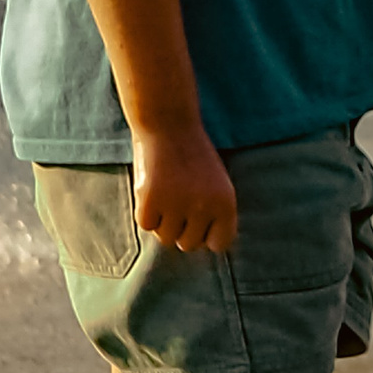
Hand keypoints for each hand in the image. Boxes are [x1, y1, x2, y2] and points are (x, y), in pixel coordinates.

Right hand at [132, 122, 236, 252]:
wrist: (169, 126)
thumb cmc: (194, 157)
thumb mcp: (217, 184)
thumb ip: (214, 215)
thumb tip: (204, 247)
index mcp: (226, 203)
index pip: (219, 244)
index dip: (206, 235)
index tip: (198, 222)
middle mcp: (204, 207)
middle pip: (189, 244)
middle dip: (181, 228)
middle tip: (178, 202)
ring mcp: (177, 205)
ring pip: (165, 237)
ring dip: (163, 220)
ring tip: (167, 193)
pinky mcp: (150, 201)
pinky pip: (146, 225)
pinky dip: (145, 212)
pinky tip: (153, 190)